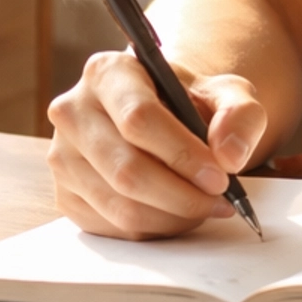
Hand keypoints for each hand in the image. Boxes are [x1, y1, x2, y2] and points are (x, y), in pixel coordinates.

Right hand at [48, 50, 269, 238]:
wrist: (163, 117)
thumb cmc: (190, 103)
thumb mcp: (225, 94)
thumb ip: (239, 114)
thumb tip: (229, 156)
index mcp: (107, 72)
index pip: (138, 118)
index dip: (182, 155)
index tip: (220, 178)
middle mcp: (73, 111)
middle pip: (126, 169)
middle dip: (181, 195)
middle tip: (219, 202)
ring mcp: (62, 156)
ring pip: (119, 205)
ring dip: (172, 216)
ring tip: (203, 207)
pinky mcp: (65, 194)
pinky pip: (111, 227)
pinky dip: (153, 229)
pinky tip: (176, 213)